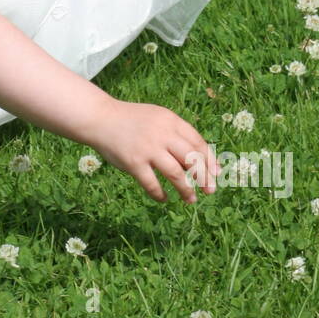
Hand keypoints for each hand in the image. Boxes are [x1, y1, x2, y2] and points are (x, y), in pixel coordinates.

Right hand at [85, 97, 219, 203]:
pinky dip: (160, 194)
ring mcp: (148, 148)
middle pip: (191, 158)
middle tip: (210, 191)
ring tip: (191, 199)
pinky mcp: (133, 162)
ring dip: (186, 189)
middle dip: (204, 177)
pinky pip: (152, 184)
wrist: (100, 118)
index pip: (198, 142)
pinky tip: (164, 199)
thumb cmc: (132, 121)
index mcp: (170, 121)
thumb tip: (197, 160)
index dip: (210, 160)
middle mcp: (162, 134)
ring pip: (175, 173)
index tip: (217, 175)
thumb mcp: (157, 119)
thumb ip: (175, 134)